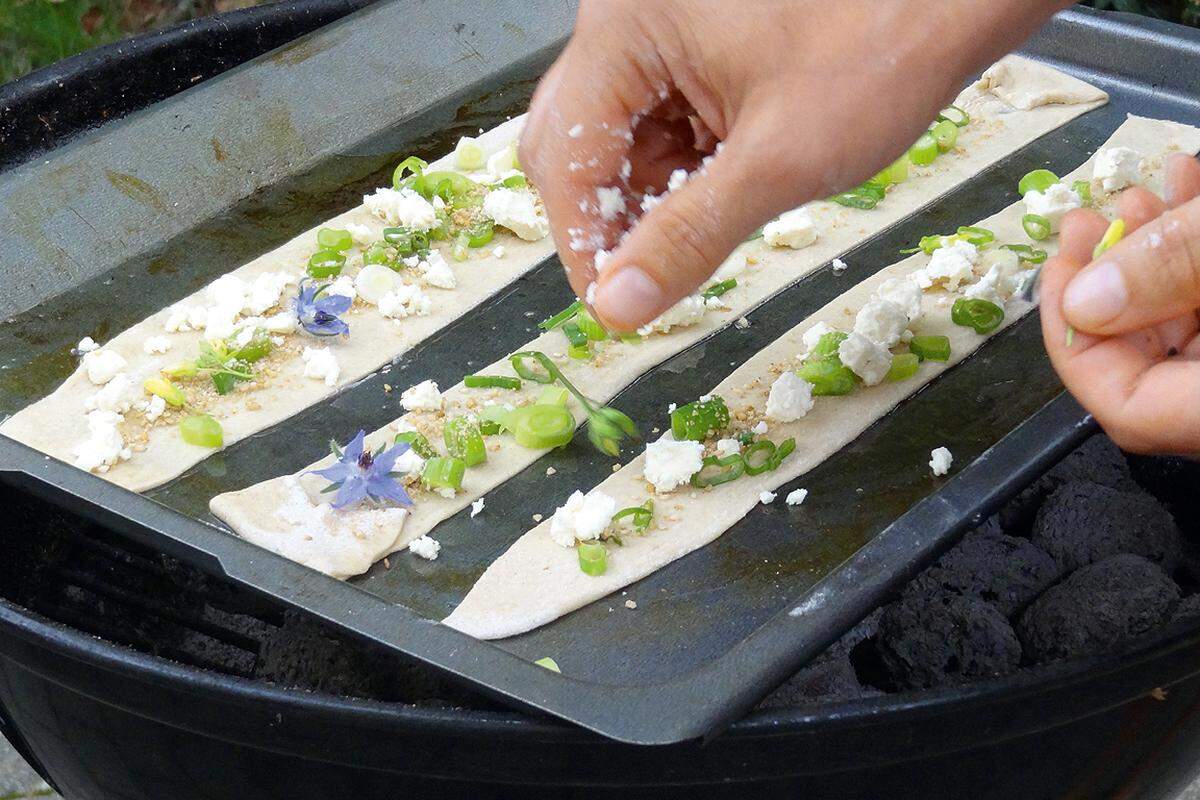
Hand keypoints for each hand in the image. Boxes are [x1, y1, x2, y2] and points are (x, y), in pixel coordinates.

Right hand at [520, 0, 1068, 330]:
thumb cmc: (879, 50)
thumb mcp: (778, 162)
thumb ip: (687, 237)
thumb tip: (619, 305)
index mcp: (628, 27)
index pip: (566, 153)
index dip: (583, 241)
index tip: (612, 306)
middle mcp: (627, 19)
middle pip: (575, 140)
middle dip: (608, 218)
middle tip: (645, 281)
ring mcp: (658, 27)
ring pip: (616, 138)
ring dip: (646, 198)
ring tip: (701, 231)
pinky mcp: (690, 43)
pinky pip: (656, 121)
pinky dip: (678, 170)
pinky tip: (718, 192)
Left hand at [1040, 154, 1199, 454]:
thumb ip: (1176, 269)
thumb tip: (1085, 300)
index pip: (1126, 410)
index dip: (1074, 341)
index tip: (1057, 270)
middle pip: (1154, 365)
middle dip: (1113, 282)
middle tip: (1088, 218)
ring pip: (1189, 329)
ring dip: (1157, 258)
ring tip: (1139, 194)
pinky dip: (1197, 260)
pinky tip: (1188, 193)